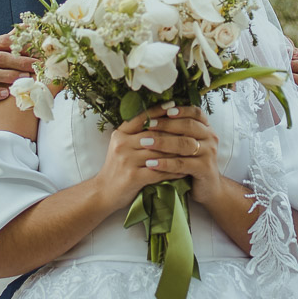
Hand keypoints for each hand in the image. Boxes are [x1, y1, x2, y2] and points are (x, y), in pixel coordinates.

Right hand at [92, 104, 218, 208]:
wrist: (104, 193)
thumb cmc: (117, 168)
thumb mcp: (122, 146)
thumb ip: (136, 134)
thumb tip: (161, 120)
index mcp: (120, 134)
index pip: (141, 117)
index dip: (158, 111)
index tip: (174, 105)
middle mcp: (122, 144)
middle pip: (155, 135)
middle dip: (175, 134)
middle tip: (193, 131)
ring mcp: (127, 160)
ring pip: (160, 153)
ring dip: (178, 153)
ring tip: (193, 151)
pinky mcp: (133, 177)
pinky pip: (159, 171)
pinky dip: (173, 171)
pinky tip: (184, 171)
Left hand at [137, 104, 221, 203]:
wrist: (207, 187)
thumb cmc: (191, 162)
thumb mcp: (186, 143)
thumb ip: (176, 130)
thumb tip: (150, 115)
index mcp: (206, 127)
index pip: (195, 112)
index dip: (180, 110)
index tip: (164, 110)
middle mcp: (210, 137)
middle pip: (188, 126)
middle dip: (166, 124)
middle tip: (148, 124)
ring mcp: (209, 153)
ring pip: (185, 144)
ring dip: (163, 142)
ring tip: (144, 142)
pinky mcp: (205, 169)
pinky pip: (183, 164)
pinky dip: (166, 163)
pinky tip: (151, 163)